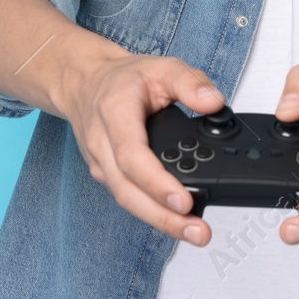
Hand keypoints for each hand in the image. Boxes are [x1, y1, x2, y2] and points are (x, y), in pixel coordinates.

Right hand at [58, 48, 227, 246]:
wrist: (85, 83)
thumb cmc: (122, 78)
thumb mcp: (161, 66)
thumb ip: (190, 82)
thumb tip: (214, 103)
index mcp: (114, 113)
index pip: (132, 156)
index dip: (157, 183)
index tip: (184, 201)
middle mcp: (102, 144)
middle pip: (129, 191)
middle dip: (164, 217)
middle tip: (198, 232)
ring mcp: (100, 164)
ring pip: (127, 200)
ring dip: (160, 222)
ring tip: (194, 232)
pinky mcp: (107, 176)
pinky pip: (129, 198)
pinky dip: (153, 213)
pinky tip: (177, 221)